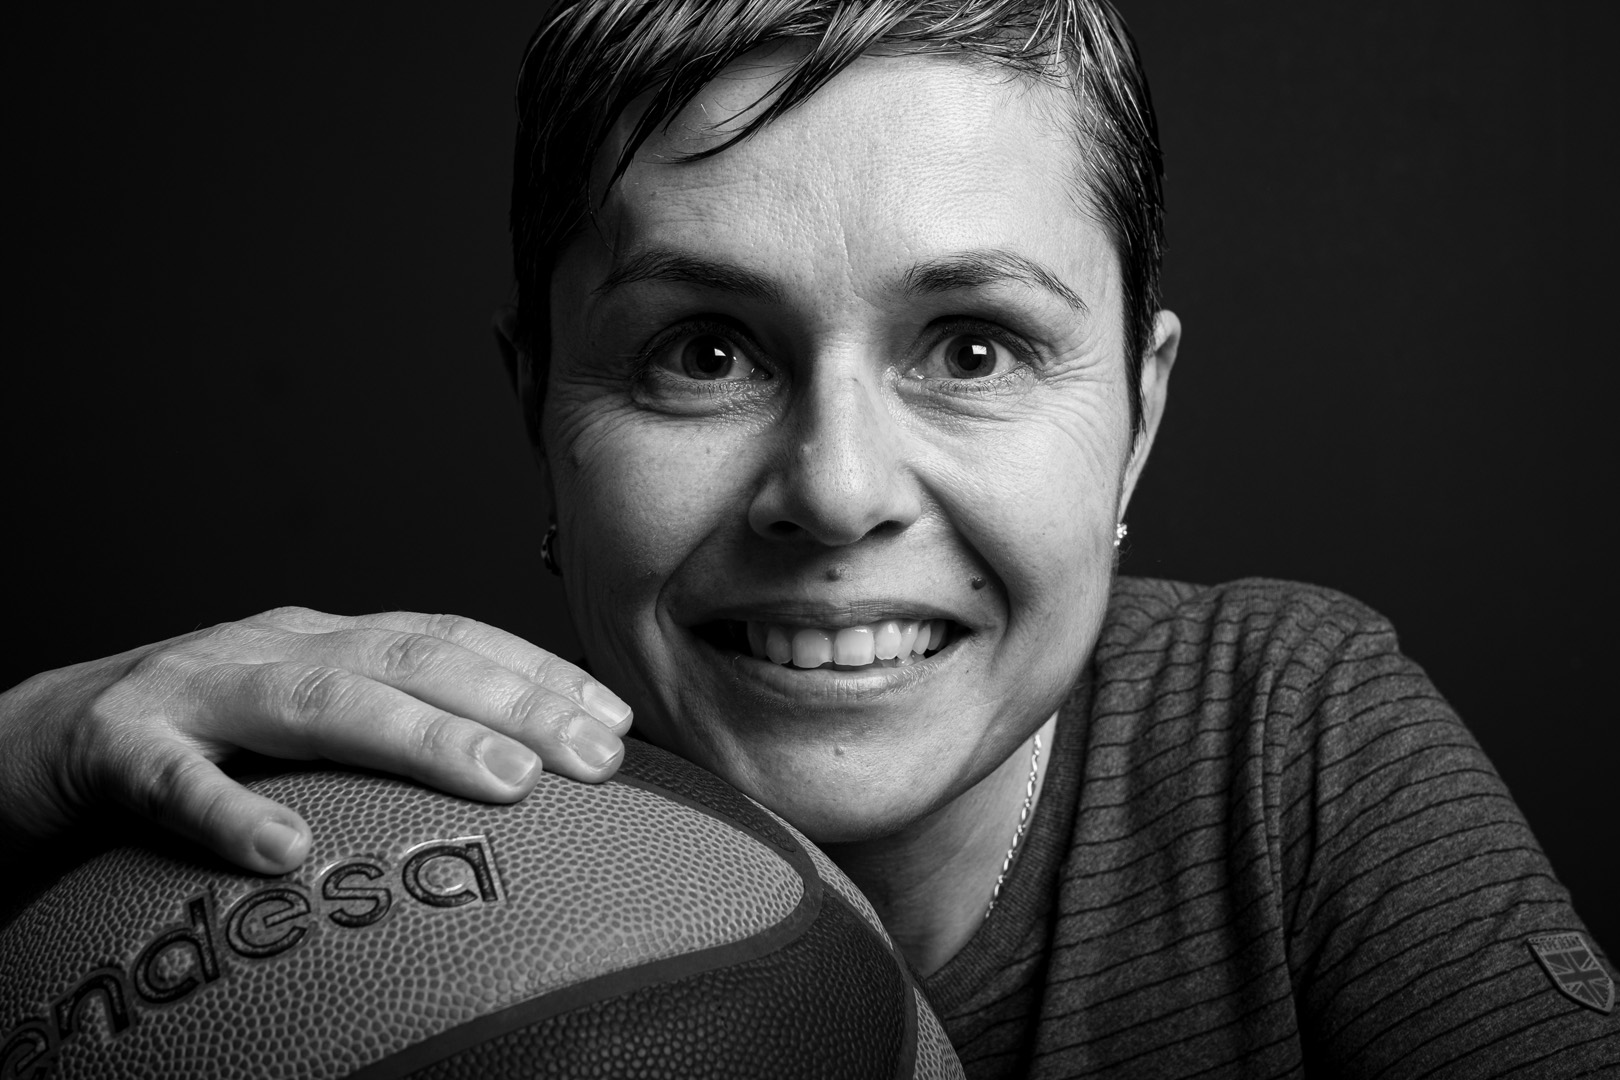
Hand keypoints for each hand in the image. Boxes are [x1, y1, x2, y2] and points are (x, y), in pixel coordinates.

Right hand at [0, 607, 631, 874]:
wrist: (26, 734)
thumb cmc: (188, 739)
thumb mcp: (294, 723)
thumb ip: (381, 737)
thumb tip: (505, 790)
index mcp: (326, 640)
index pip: (453, 637)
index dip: (537, 672)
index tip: (617, 719)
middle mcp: (274, 644)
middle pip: (414, 657)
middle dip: (517, 701)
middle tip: (598, 756)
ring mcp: (197, 686)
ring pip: (319, 700)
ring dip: (421, 736)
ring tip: (505, 781)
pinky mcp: (112, 743)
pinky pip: (173, 778)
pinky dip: (228, 810)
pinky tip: (285, 852)